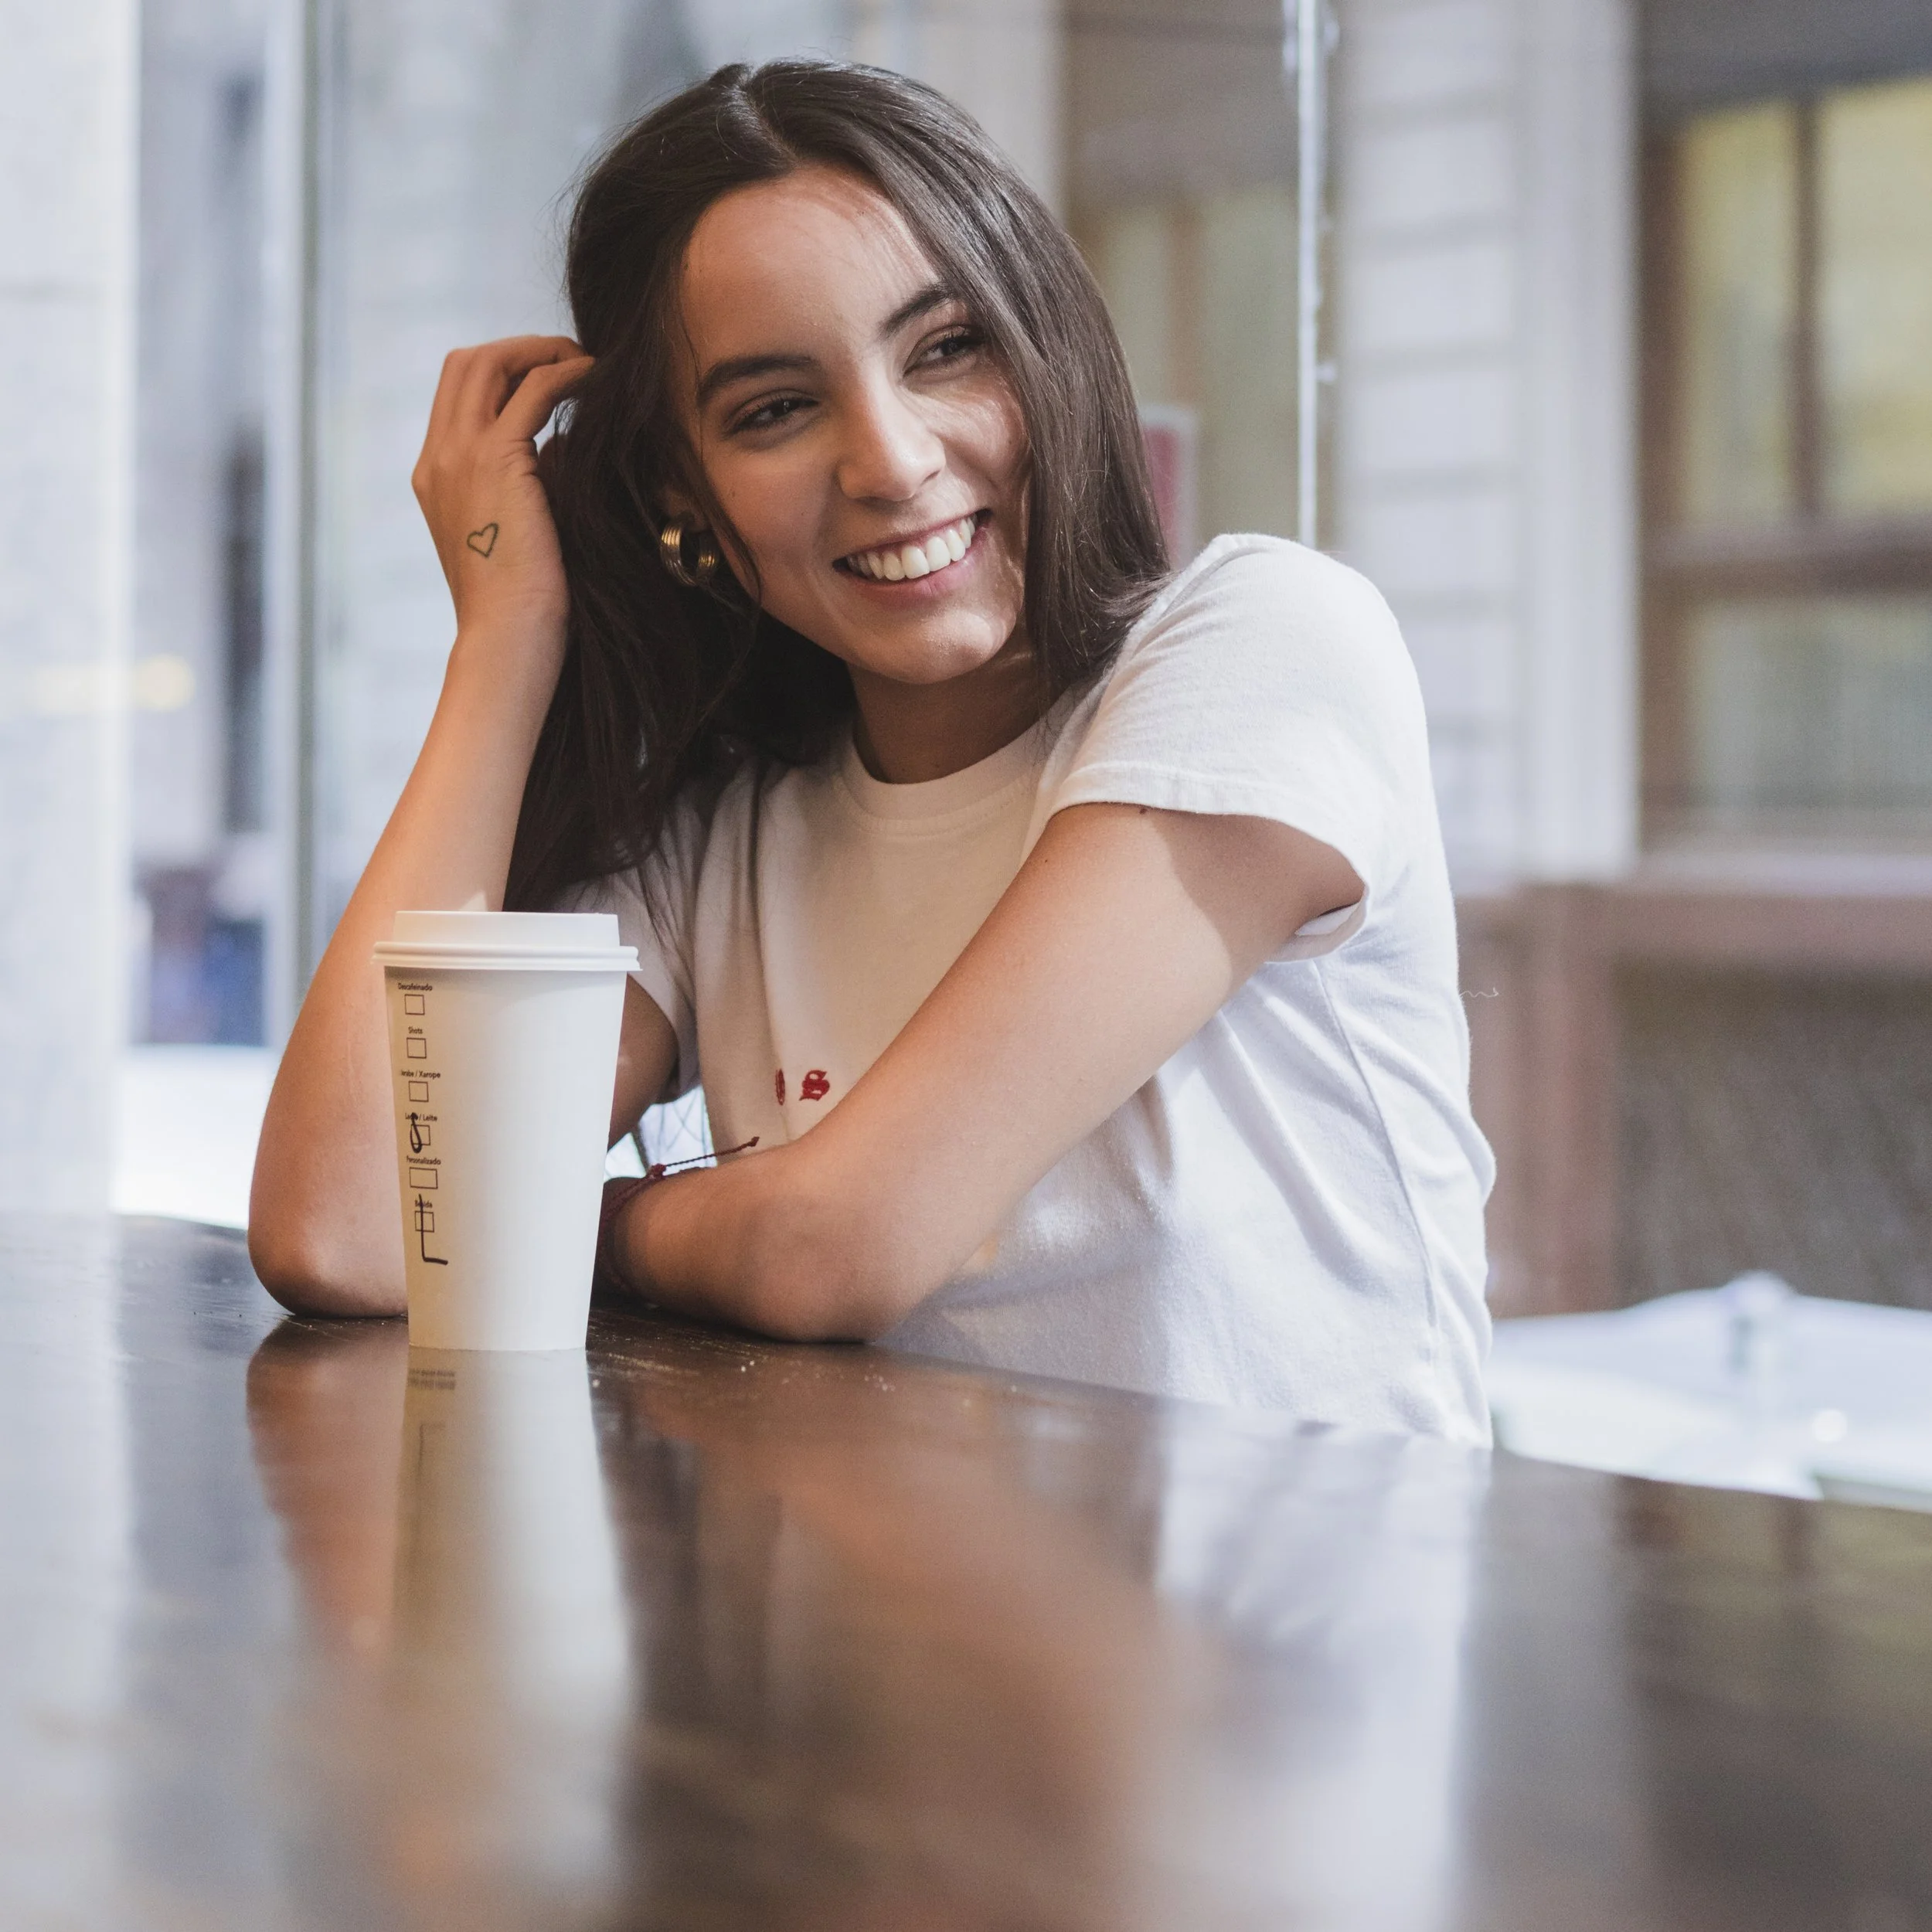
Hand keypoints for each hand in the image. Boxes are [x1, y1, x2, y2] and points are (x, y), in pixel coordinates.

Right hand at [411, 335, 593, 655]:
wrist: (507, 639)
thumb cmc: (524, 604)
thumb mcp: (518, 530)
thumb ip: (530, 480)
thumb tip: (564, 443)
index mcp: (435, 475)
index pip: (458, 393)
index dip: (504, 372)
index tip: (551, 380)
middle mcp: (438, 457)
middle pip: (466, 363)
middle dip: (520, 348)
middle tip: (571, 360)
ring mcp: (460, 455)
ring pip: (490, 362)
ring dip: (542, 351)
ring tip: (588, 365)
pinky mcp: (498, 460)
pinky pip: (534, 389)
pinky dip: (567, 373)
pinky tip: (598, 381)